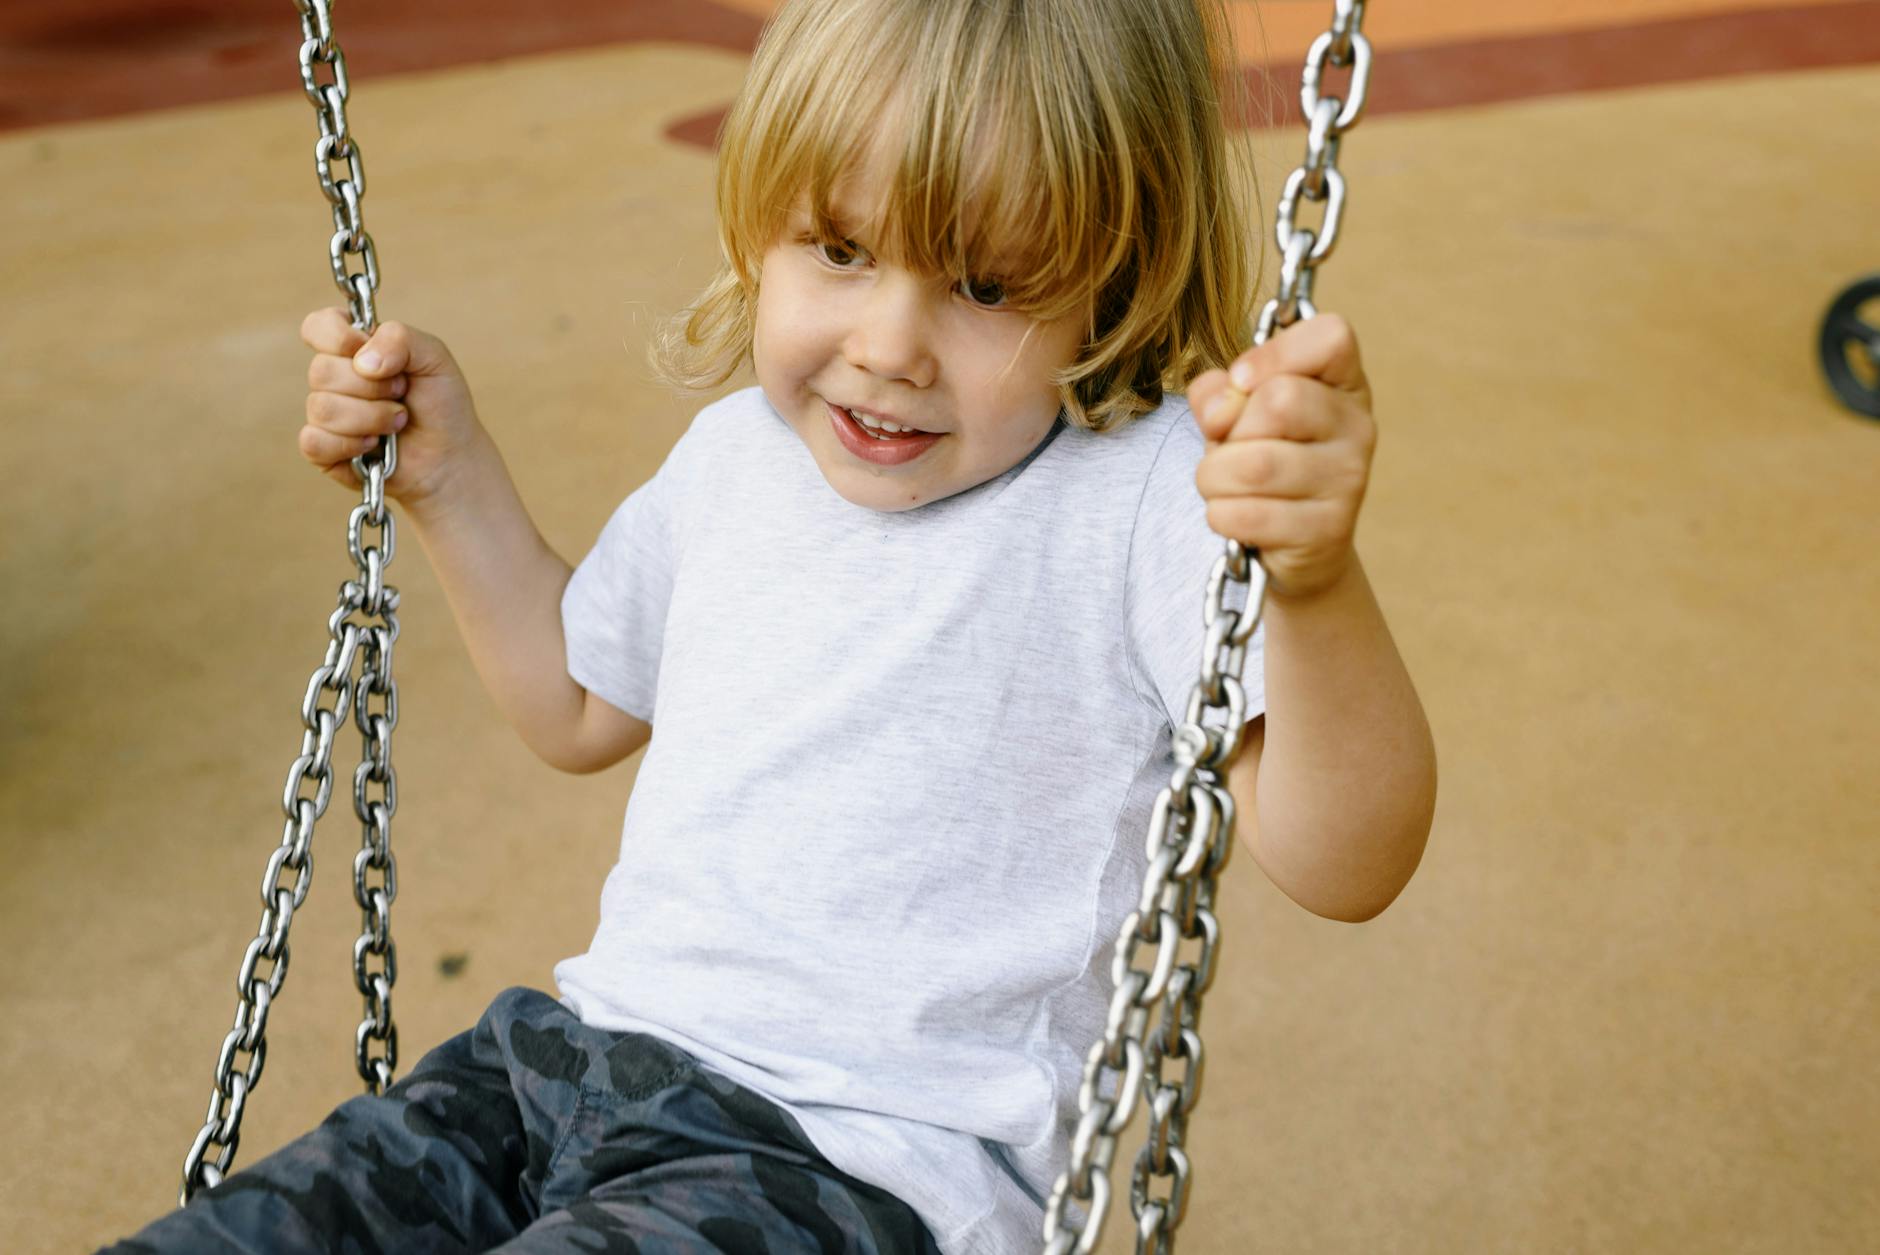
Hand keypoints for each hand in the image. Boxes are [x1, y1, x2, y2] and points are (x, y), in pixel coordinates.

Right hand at [300, 307, 485, 508]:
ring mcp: (325, 414)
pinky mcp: (322, 450)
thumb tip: (362, 362)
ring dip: (372, 418)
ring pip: (322, 408)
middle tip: (402, 394)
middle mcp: (333, 378)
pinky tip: (374, 445)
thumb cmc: (441, 404)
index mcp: (353, 348)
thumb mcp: (433, 357)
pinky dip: (352, 444)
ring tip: (397, 421)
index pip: (317, 326)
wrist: (450, 456)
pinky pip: (314, 442)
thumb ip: (400, 339)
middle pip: (321, 371)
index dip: (339, 338)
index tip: (368, 351)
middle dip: (373, 388)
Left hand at [1188, 314, 1375, 602]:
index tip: (1242, 380)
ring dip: (1215, 477)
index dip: (1273, 353)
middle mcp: (1357, 426)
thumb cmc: (1263, 460)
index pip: (1332, 337)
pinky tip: (1236, 517)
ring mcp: (1349, 479)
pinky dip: (1221, 515)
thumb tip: (1219, 410)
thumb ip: (1218, 392)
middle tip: (1230, 448)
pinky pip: (1247, 514)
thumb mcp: (1236, 413)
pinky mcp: (1329, 530)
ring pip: (1254, 465)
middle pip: (1279, 400)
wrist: (1294, 543)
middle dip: (1229, 430)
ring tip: (1225, 484)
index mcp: (1343, 382)